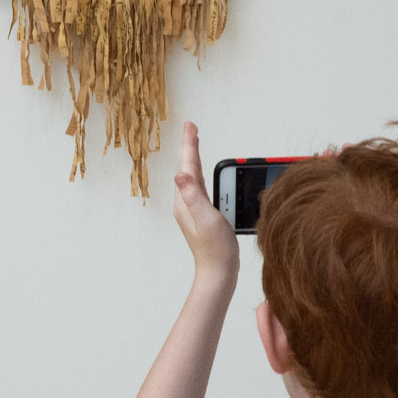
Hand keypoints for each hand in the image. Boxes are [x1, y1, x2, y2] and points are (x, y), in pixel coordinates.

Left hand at [172, 122, 237, 284]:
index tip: (190, 125)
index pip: (187, 166)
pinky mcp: (203, 215)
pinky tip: (206, 175)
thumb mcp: (204, 218)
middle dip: (189, 147)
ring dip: (195, 159)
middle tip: (191, 128)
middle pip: (188, 168)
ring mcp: (193, 209)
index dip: (189, 144)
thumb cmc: (214, 248)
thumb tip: (180, 174)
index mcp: (185, 200)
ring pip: (194, 176)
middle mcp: (186, 203)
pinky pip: (202, 187)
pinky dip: (203, 174)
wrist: (218, 272)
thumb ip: (192, 195)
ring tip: (195, 143)